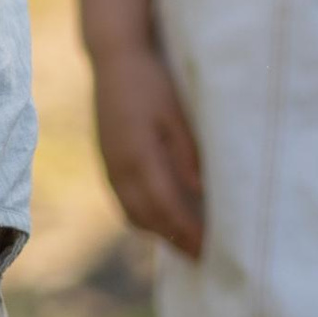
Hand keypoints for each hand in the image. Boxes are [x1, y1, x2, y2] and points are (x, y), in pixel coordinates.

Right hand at [90, 43, 204, 259]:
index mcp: (139, 156)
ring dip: (158, 232)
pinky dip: (144, 217)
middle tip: (202, 257)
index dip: (188, 232)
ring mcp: (109, 166)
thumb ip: (186, 153)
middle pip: (147, 218)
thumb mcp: (176, 113)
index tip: (210, 250)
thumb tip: (200, 192)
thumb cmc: (153, 82)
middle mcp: (120, 168)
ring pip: (132, 214)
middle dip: (175, 240)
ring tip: (185, 242)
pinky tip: (162, 218)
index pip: (166, 207)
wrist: (114, 59)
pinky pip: (124, 201)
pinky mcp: (107, 162)